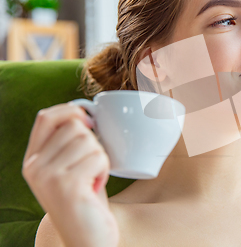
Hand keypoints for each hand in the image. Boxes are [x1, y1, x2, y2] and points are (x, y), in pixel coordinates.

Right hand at [22, 102, 118, 246]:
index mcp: (33, 160)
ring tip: (93, 178)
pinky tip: (96, 186)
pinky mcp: (67, 185)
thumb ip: (67, 144)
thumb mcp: (69, 169)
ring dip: (101, 158)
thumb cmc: (85, 200)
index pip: (46, 117)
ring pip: (89, 141)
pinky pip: (99, 158)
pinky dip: (105, 170)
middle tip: (91, 167)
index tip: (88, 120)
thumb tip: (84, 111)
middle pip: (75, 127)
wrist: (86, 239)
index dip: (70, 110)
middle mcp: (35, 167)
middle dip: (93, 143)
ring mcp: (49, 176)